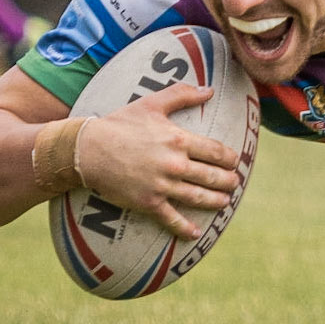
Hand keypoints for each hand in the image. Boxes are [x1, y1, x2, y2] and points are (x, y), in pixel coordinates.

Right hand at [72, 82, 240, 239]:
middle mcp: (175, 165)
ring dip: (216, 201)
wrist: (89, 149)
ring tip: (225, 202)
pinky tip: (196, 234)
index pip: (216, 151)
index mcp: (179, 140)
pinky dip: (185, 228)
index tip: (235, 161)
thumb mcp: (152, 103)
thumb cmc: (120, 123)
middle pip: (212, 176)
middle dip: (228, 181)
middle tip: (234, 183)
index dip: (230, 158)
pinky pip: (171, 218)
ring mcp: (162, 186)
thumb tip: (208, 89)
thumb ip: (182, 94)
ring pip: (198, 197)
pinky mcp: (148, 202)